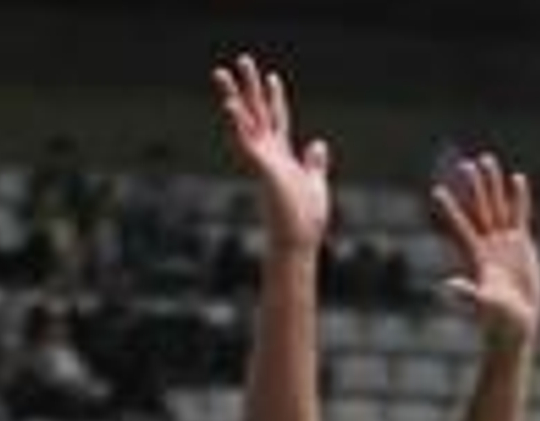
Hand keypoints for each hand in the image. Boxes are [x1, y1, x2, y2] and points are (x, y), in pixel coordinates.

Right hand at [213, 53, 330, 251]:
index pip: (278, 120)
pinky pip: (245, 142)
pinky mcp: (262, 169)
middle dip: (250, 87)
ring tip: (222, 72)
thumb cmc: (305, 221)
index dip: (276, 98)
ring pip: (245, 122)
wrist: (298, 242)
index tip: (272, 77)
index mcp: (283, 157)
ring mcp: (263, 161)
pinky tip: (230, 105)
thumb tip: (318, 144)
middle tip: (242, 60)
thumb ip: (314, 163)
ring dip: (233, 97)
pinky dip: (236, 124)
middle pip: (257, 113)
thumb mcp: (315, 184)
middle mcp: (269, 155)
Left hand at [432, 154, 539, 350]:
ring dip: (492, 186)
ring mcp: (504, 244)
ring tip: (487, 160)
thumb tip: (448, 285)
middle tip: (465, 164)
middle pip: (478, 211)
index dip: (450, 210)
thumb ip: (468, 295)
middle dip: (472, 188)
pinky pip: (519, 216)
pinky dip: (518, 198)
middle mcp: (488, 247)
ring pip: (497, 208)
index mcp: (477, 258)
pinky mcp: (521, 246)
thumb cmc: (499, 323)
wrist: (517, 327)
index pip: (461, 228)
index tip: (437, 191)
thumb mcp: (484, 307)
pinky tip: (516, 179)